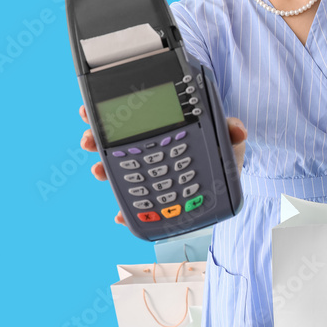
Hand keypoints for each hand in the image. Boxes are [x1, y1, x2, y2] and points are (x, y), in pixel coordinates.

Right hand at [79, 107, 248, 224]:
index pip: (131, 114)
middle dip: (95, 138)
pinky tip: (119, 216)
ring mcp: (148, 170)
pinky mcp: (154, 196)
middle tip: (88, 140)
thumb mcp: (227, 137)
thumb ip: (231, 130)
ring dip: (104, 169)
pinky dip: (126, 210)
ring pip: (118, 169)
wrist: (228, 175)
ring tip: (98, 170)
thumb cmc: (223, 150)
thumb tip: (238, 129)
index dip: (108, 111)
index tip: (89, 111)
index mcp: (161, 126)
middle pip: (115, 139)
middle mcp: (149, 146)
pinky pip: (136, 202)